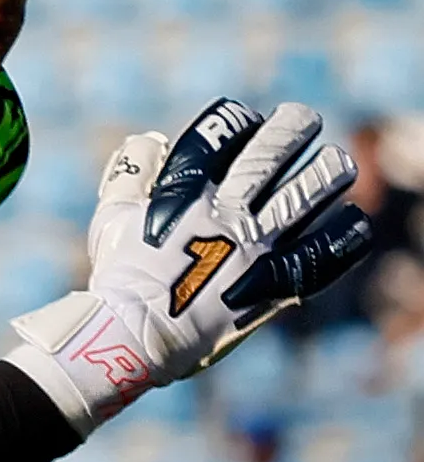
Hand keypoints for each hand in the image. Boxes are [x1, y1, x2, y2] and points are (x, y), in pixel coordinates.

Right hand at [6, 98, 374, 428]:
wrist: (133, 341)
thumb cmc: (118, 280)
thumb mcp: (111, 219)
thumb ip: (130, 174)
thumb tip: (150, 140)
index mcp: (185, 194)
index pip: (222, 134)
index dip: (239, 121)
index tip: (247, 124)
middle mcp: (227, 213)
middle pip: (274, 150)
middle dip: (295, 126)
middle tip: (305, 120)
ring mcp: (256, 247)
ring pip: (311, 190)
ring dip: (330, 170)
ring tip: (337, 164)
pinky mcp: (275, 282)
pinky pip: (327, 250)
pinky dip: (345, 232)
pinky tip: (350, 220)